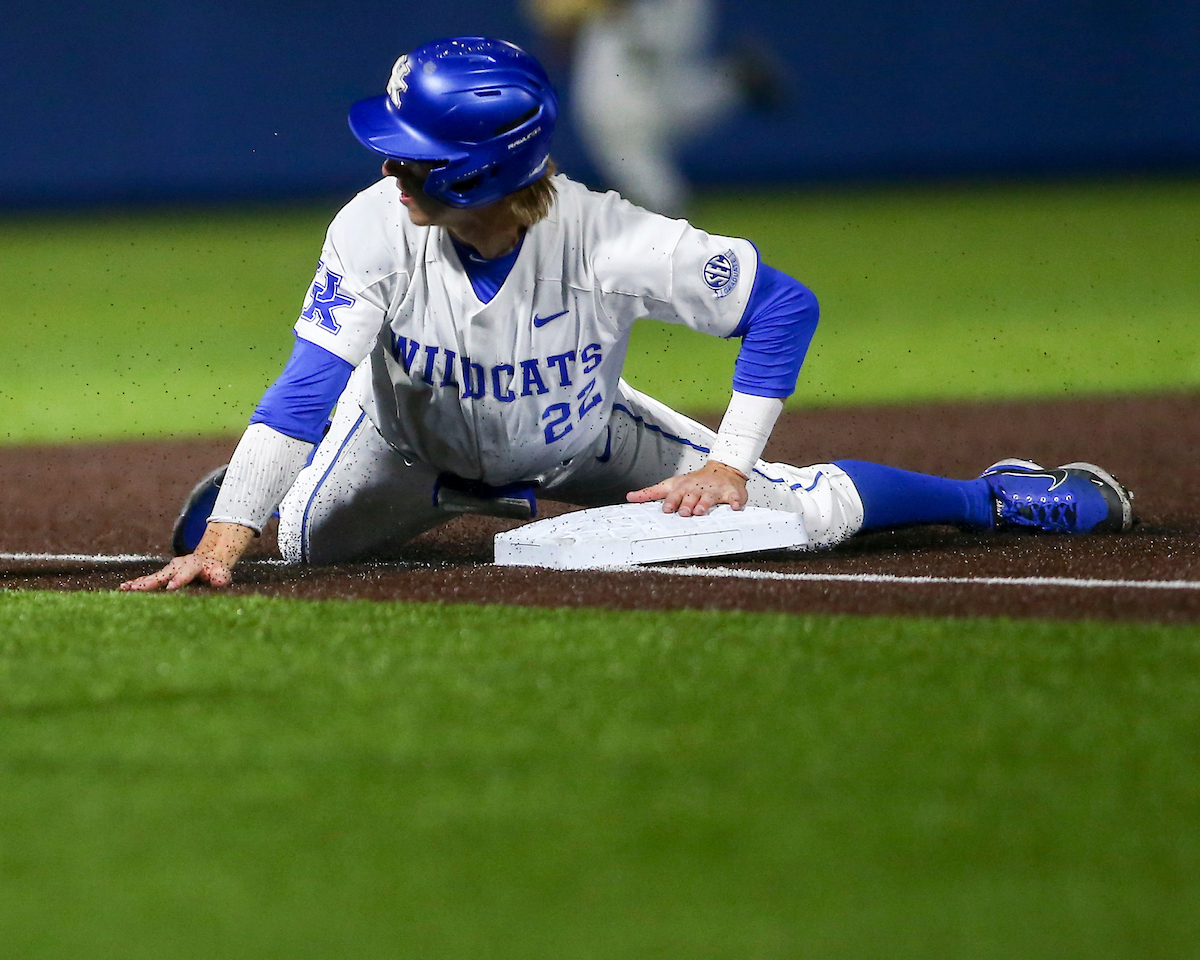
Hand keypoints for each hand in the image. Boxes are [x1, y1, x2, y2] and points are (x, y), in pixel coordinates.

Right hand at [120, 522, 255, 591]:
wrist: (209, 560)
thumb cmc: (216, 570)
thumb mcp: (222, 572)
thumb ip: (221, 577)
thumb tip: (219, 580)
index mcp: (193, 565)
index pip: (186, 572)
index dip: (179, 579)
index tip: (171, 587)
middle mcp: (178, 565)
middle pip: (164, 574)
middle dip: (151, 582)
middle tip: (138, 589)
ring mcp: (169, 569)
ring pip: (153, 577)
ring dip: (139, 583)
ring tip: (125, 588)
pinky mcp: (163, 574)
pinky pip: (149, 579)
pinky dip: (137, 584)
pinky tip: (124, 588)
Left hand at [627, 461, 748, 516]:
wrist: (722, 469)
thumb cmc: (694, 482)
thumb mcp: (670, 484)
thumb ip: (650, 492)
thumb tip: (630, 497)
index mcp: (682, 487)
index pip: (674, 494)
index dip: (670, 502)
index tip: (666, 510)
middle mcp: (697, 488)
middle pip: (690, 497)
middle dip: (686, 504)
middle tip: (684, 512)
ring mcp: (714, 490)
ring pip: (709, 498)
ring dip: (705, 504)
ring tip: (701, 511)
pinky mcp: (731, 493)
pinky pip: (734, 498)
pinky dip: (735, 503)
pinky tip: (735, 507)